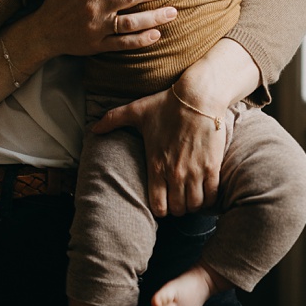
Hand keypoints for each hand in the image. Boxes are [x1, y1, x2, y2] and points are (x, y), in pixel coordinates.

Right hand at [31, 0, 179, 58]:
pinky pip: (122, 44)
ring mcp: (97, 28)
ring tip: (173, 12)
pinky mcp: (98, 46)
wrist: (42, 33)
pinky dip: (140, 40)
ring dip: (154, 17)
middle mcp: (95, 7)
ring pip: (130, 22)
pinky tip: (157, 34)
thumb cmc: (56, 2)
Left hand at [89, 38, 257, 215]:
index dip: (161, 209)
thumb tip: (93, 129)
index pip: (158, 206)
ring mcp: (195, 171)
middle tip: (179, 199)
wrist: (198, 96)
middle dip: (178, 208)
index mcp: (156, 165)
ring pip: (195, 205)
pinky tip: (206, 192)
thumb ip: (113, 120)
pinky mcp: (212, 166)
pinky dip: (209, 199)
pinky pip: (212, 195)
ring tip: (192, 196)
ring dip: (193, 204)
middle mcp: (175, 173)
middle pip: (178, 209)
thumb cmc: (167, 104)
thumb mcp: (137, 110)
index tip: (164, 202)